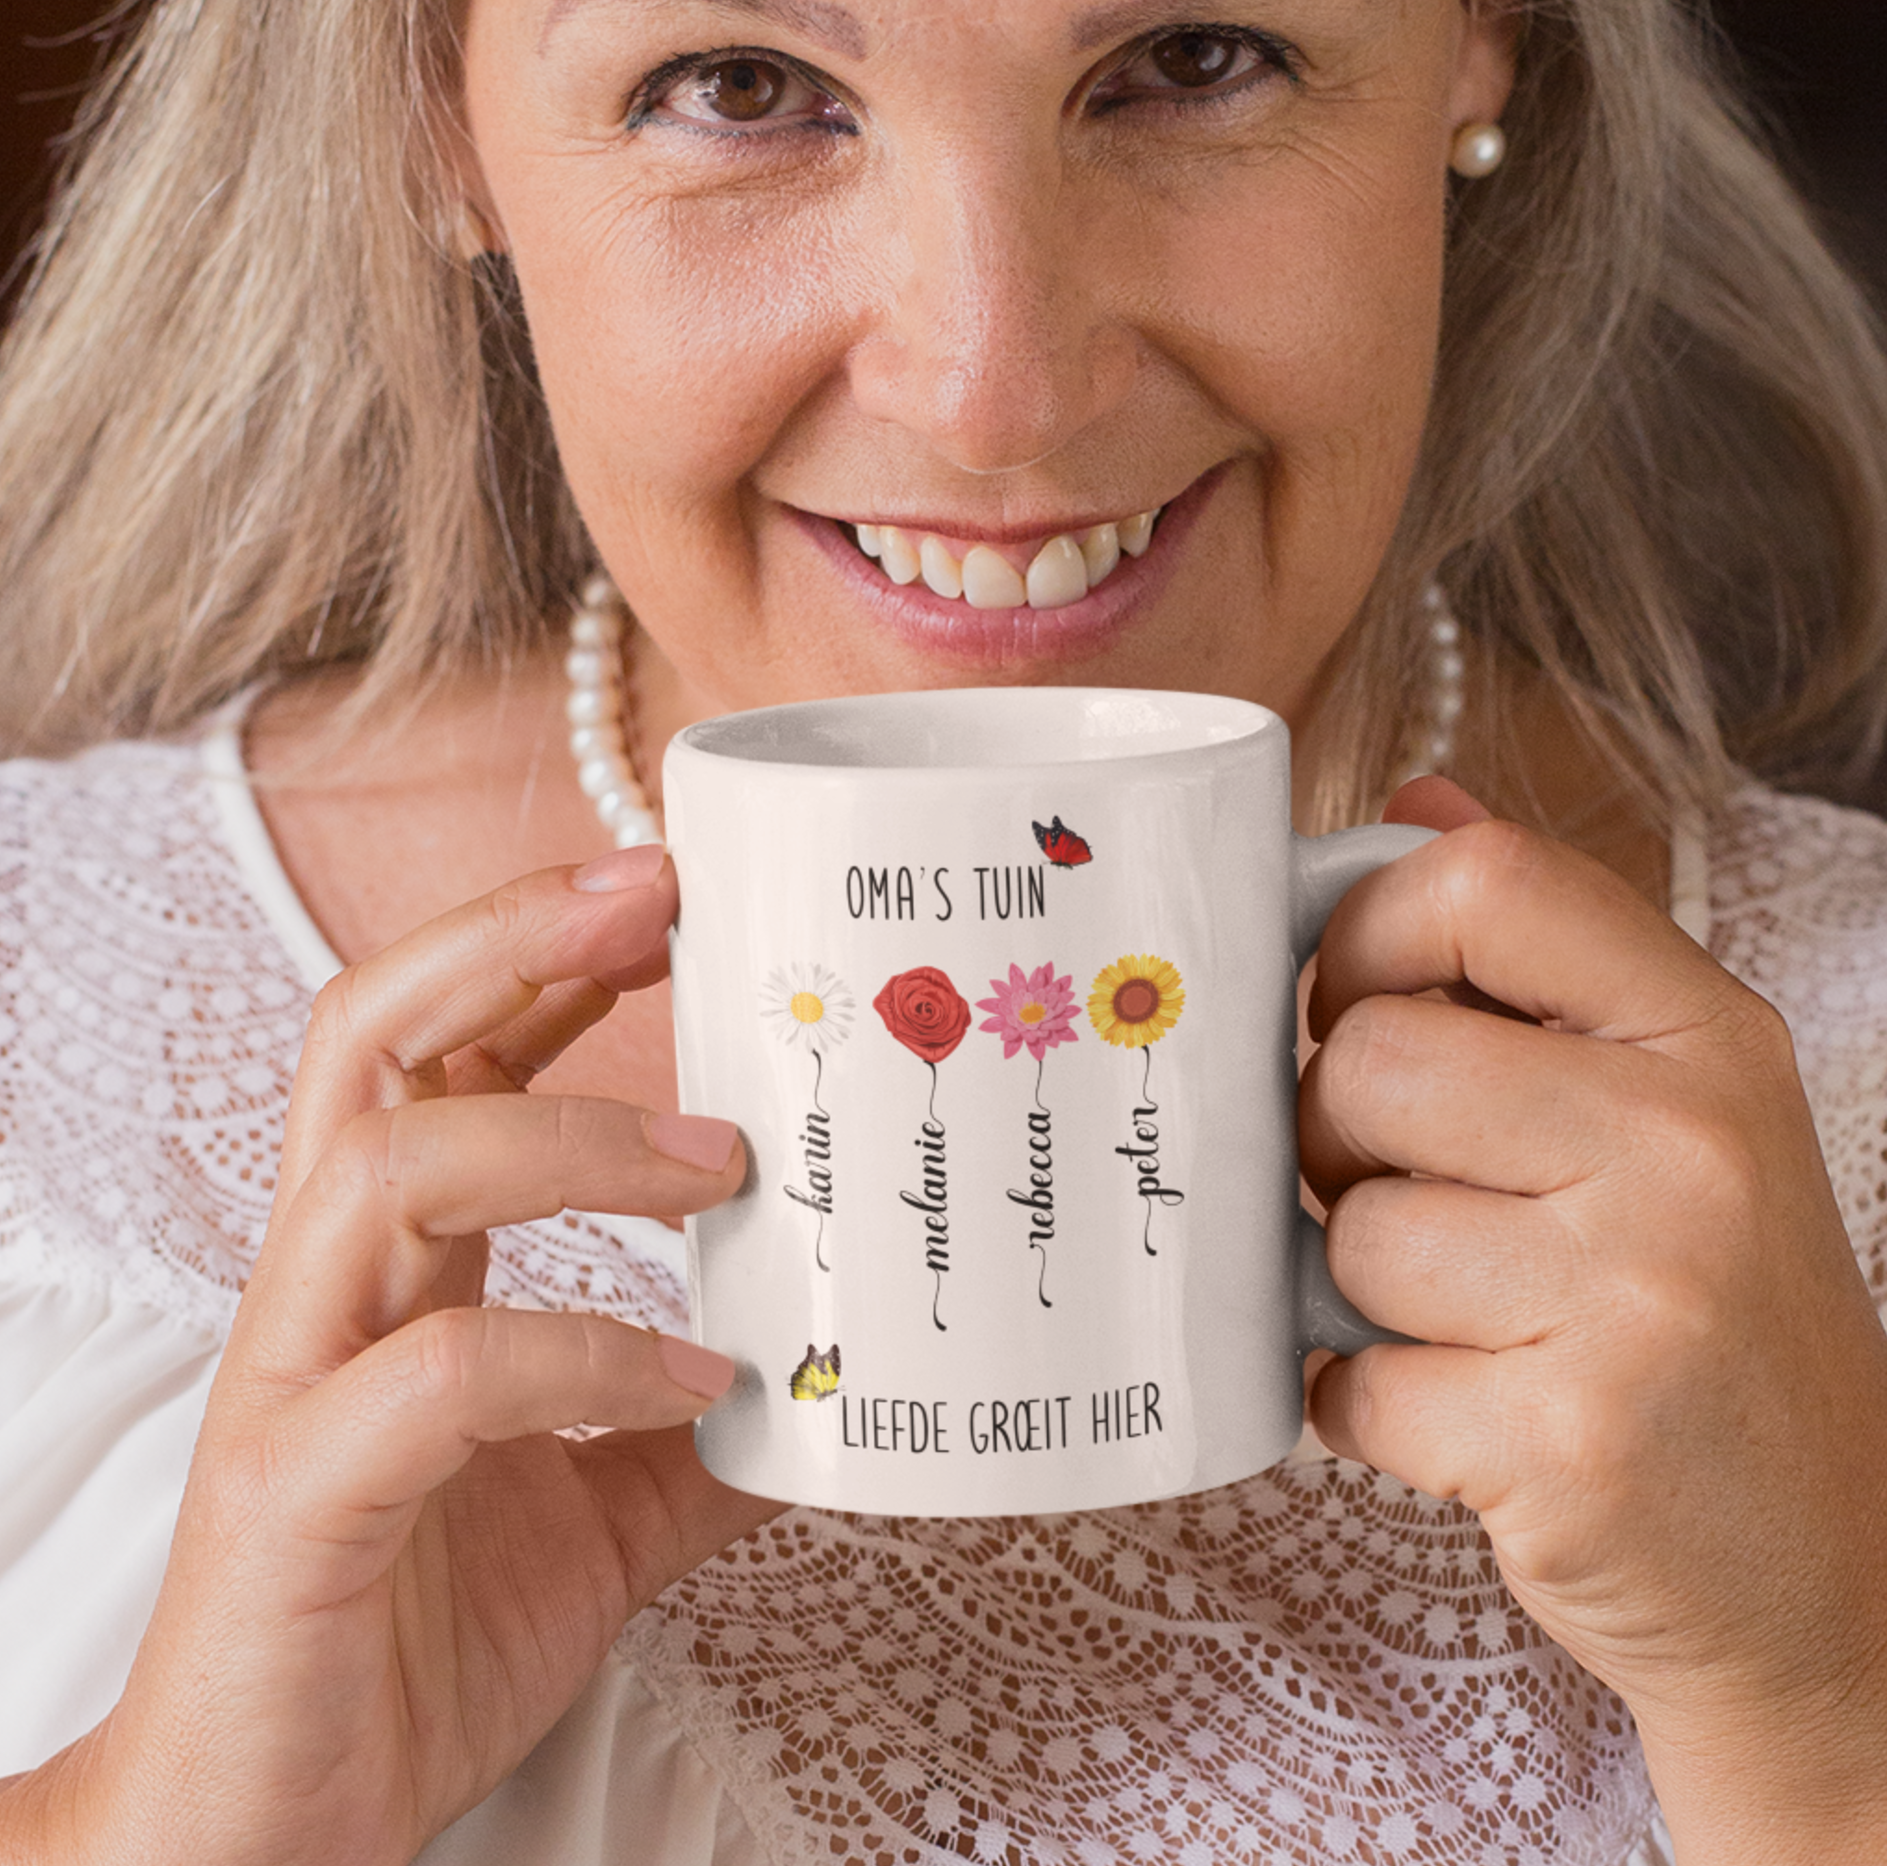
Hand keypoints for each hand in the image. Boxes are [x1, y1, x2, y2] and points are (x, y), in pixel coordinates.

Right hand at [19, 845, 777, 1865]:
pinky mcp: (299, 1496)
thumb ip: (695, 1431)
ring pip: (389, 1166)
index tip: (671, 898)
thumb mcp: (600, 1514)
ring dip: (566, 1132)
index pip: (441, 1047)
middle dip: (510, 941)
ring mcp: (298, 1380)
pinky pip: (438, 1377)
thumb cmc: (409, 1638)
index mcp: (392, 1269)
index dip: (541, 952)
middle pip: (371, 1037)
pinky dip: (580, 1352)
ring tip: (719, 1160)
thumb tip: (837, 1379)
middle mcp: (329, 1289)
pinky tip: (692, 1375)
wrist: (265, 1834)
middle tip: (658, 899)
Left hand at [1301, 784, 1886, 1861]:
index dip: (1365, 933)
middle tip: (1406, 1195)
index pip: (1480, 879)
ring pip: (1350, 1228)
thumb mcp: (1679, 1115)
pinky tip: (1463, 1418)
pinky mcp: (1570, 1443)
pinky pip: (1349, 1379)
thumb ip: (1538, 957)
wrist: (1825, 1592)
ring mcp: (1638, 1298)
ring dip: (1361, 1292)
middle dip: (1340, 1140)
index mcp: (1709, 1038)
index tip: (1357, 1006)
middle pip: (1368, 1059)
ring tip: (1469, 1324)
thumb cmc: (1718, 1331)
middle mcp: (1690, 1147)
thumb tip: (1412, 799)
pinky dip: (1368, 1408)